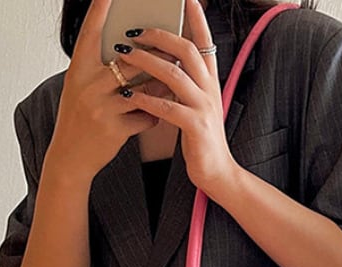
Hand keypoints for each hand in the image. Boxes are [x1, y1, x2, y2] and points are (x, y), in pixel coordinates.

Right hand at [44, 0, 177, 183]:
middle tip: (171, 53)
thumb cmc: (79, 119)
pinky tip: (153, 116)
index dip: (99, 11)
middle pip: (129, 62)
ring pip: (141, 89)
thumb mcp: (82, 89)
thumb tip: (133, 55)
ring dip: (158, 88)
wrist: (70, 157)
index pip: (90, 33)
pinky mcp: (114, 129)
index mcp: (78, 71)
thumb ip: (102, 72)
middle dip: (152, 59)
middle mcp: (87, 86)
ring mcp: (101, 108)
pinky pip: (145, 116)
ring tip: (167, 86)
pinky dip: (153, 116)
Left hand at [113, 0, 238, 193]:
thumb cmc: (201, 140)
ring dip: (147, 62)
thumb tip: (166, 65)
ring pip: (174, 74)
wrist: (217, 172)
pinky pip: (168, 107)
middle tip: (135, 31)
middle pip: (187, 50)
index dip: (196, 19)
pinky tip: (129, 94)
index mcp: (210, 82)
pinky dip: (146, 98)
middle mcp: (210, 90)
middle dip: (160, 35)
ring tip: (124, 56)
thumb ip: (185, 86)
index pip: (204, 43)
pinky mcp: (195, 127)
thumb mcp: (196, 107)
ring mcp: (204, 108)